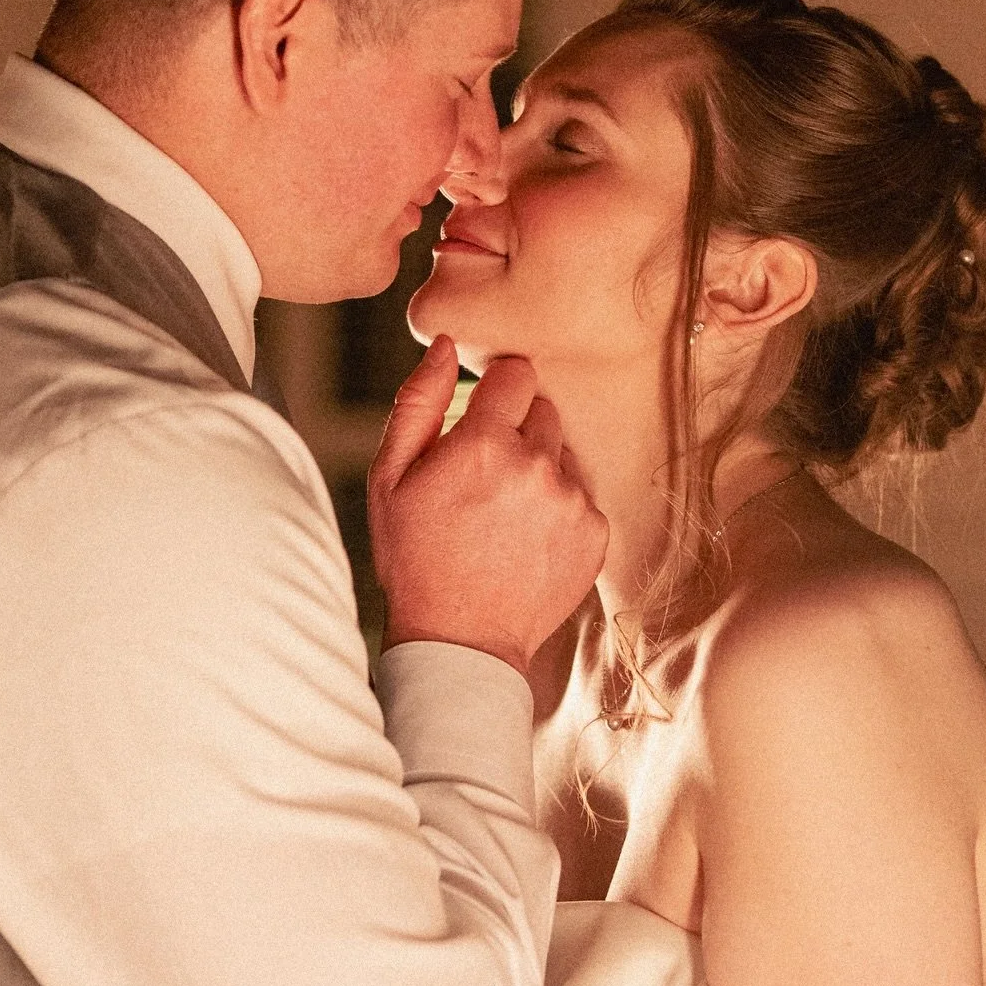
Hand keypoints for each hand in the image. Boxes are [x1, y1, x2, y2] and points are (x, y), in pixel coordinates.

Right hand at [369, 338, 607, 672]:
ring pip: (564, 453)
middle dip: (517, 430)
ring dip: (540, 469)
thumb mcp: (390, 477)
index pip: (516, 373)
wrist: (459, 642)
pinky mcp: (595, 532)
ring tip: (504, 514)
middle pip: (544, 409)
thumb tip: (443, 343)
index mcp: (484, 443)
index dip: (496, 391)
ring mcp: (572, 500)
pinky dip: (559, 508)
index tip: (483, 415)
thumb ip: (418, 401)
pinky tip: (526, 538)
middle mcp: (537, 465)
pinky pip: (582, 495)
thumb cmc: (415, 557)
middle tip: (485, 476)